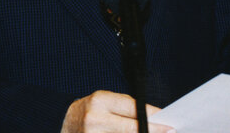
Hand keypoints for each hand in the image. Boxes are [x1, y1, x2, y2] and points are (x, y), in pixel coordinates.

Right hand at [61, 90, 175, 132]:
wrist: (61, 122)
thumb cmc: (89, 111)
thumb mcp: (104, 102)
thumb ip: (125, 109)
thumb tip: (153, 119)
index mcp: (100, 100)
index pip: (133, 108)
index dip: (153, 117)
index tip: (168, 123)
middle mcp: (95, 118)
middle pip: (132, 128)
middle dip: (151, 131)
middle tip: (168, 132)